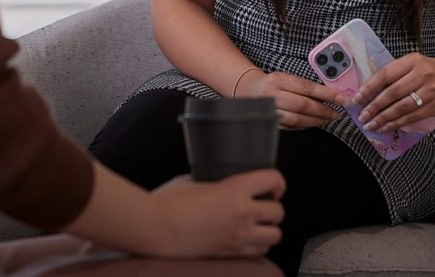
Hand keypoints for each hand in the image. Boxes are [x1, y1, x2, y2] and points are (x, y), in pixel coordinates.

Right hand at [146, 171, 284, 257]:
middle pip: (279, 212)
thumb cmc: (169, 202)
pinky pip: (259, 253)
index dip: (278, 183)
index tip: (273, 188)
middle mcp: (242, 213)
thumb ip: (215, 181)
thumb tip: (218, 182)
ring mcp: (238, 236)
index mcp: (234, 188)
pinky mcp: (230, 254)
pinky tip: (245, 241)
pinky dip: (257, 248)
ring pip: (275, 236)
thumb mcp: (195, 180)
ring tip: (257, 227)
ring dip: (268, 231)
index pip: (274, 179)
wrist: (155, 227)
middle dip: (272, 209)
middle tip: (262, 208)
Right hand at [237, 69, 345, 129]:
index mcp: (279, 80)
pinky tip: (314, 123)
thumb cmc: (273, 83)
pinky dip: (305, 125)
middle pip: (303, 105)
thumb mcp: (287, 78)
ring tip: (328, 119)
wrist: (249, 91)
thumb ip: (305, 86)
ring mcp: (270, 110)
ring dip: (316, 120)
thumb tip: (330, 94)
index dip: (327, 94)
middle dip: (323, 110)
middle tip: (337, 113)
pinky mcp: (270, 123)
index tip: (342, 98)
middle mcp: (273, 95)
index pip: (307, 87)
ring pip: (297, 119)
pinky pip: (291, 127)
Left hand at [354, 52, 434, 132]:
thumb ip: (393, 73)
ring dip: (383, 119)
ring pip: (402, 108)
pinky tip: (385, 127)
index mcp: (412, 61)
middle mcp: (422, 75)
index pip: (386, 74)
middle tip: (362, 116)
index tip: (357, 98)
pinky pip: (412, 117)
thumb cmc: (427, 68)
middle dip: (375, 106)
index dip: (370, 87)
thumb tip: (367, 91)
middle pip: (393, 93)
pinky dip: (396, 124)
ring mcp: (430, 92)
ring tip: (370, 125)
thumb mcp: (411, 63)